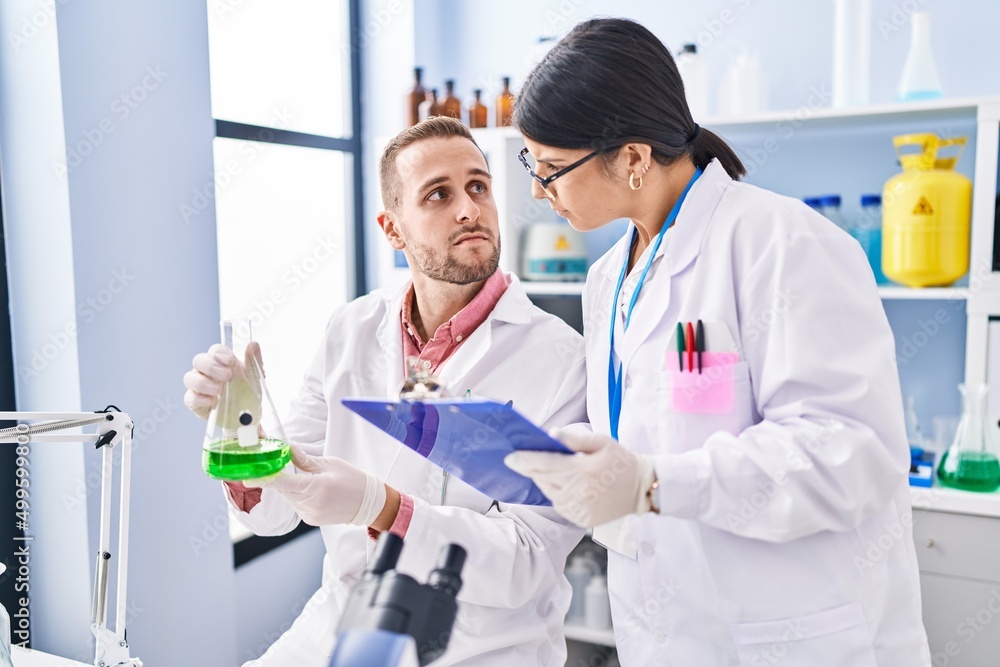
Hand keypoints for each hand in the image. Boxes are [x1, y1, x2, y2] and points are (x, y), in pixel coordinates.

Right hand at [183, 342, 262, 424]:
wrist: (247, 416)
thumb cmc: (248, 392)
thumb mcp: (254, 377)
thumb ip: (254, 360)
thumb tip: (253, 344)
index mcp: (221, 361)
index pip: (215, 350)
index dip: (220, 354)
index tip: (231, 362)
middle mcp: (207, 371)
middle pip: (199, 360)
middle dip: (211, 366)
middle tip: (227, 375)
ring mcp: (199, 386)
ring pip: (190, 378)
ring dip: (203, 382)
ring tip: (219, 390)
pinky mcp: (195, 402)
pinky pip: (190, 398)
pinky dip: (199, 399)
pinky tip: (212, 401)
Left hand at [247, 447, 388, 526]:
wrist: (369, 503)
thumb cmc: (353, 480)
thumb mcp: (330, 464)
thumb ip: (305, 460)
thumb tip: (287, 449)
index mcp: (316, 487)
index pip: (283, 483)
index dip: (264, 479)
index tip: (248, 477)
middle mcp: (310, 504)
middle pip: (284, 490)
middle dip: (279, 478)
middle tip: (279, 466)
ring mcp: (310, 514)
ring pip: (289, 498)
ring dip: (290, 487)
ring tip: (308, 480)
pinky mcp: (311, 520)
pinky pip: (296, 505)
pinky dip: (298, 496)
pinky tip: (313, 491)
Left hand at [504, 429, 655, 526]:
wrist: (642, 489)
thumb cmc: (621, 461)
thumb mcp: (602, 442)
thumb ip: (575, 439)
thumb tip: (551, 434)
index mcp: (583, 471)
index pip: (544, 464)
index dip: (524, 460)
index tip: (510, 457)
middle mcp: (579, 493)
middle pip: (543, 479)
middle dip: (533, 469)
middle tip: (525, 460)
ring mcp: (580, 509)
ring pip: (549, 493)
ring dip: (545, 482)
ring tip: (555, 472)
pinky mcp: (582, 520)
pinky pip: (559, 506)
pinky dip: (557, 495)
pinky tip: (566, 486)